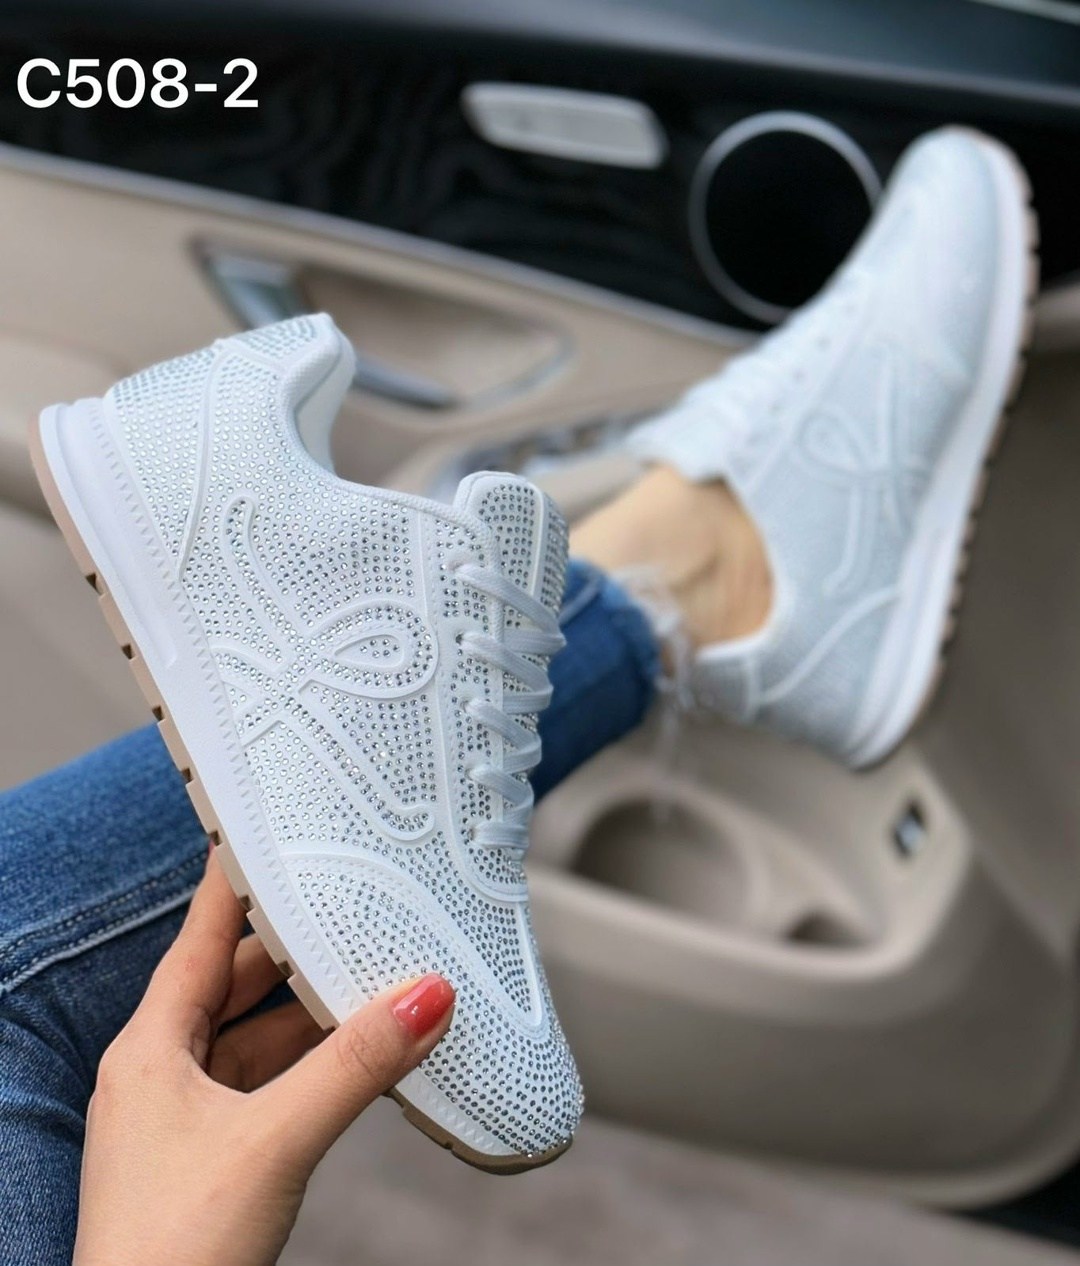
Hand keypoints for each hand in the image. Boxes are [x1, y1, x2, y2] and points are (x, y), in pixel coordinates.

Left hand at [73, 849, 455, 1265]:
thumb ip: (355, 1066)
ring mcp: (183, 1118)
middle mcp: (161, 1072)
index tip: (271, 828)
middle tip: (352, 904)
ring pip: (255, 1039)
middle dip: (296, 949)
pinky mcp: (209, 1157)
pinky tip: (355, 1056)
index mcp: (151, 1047)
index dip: (236, 881)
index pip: (202, 936)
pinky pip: (266, 1086)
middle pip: (236, 984)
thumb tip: (427, 996)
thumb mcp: (276, 1140)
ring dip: (310, 1014)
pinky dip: (310, 1065)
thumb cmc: (173, 1251)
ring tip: (371, 975)